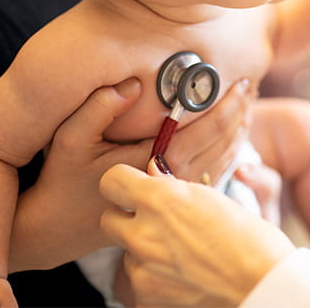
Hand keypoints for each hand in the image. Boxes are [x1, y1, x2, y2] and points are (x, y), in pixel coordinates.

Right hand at [9, 77, 254, 271]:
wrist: (59, 226)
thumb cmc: (64, 179)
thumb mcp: (71, 139)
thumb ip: (99, 109)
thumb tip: (134, 84)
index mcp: (155, 163)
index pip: (204, 130)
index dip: (226, 105)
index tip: (241, 83)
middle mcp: (172, 180)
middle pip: (220, 144)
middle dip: (239, 114)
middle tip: (250, 87)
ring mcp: (176, 193)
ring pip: (222, 161)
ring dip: (238, 132)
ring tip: (248, 105)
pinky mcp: (173, 199)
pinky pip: (213, 175)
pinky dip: (230, 153)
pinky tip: (235, 137)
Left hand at [100, 162, 294, 307]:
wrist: (261, 282)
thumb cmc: (247, 237)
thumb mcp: (210, 198)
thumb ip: (172, 186)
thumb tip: (151, 172)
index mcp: (161, 199)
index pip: (110, 180)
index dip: (122, 182)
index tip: (134, 186)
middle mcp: (144, 234)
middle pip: (108, 219)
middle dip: (127, 217)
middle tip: (155, 220)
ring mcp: (142, 270)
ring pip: (125, 251)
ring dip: (143, 249)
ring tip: (181, 251)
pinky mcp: (144, 297)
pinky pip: (138, 279)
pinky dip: (154, 276)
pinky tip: (183, 272)